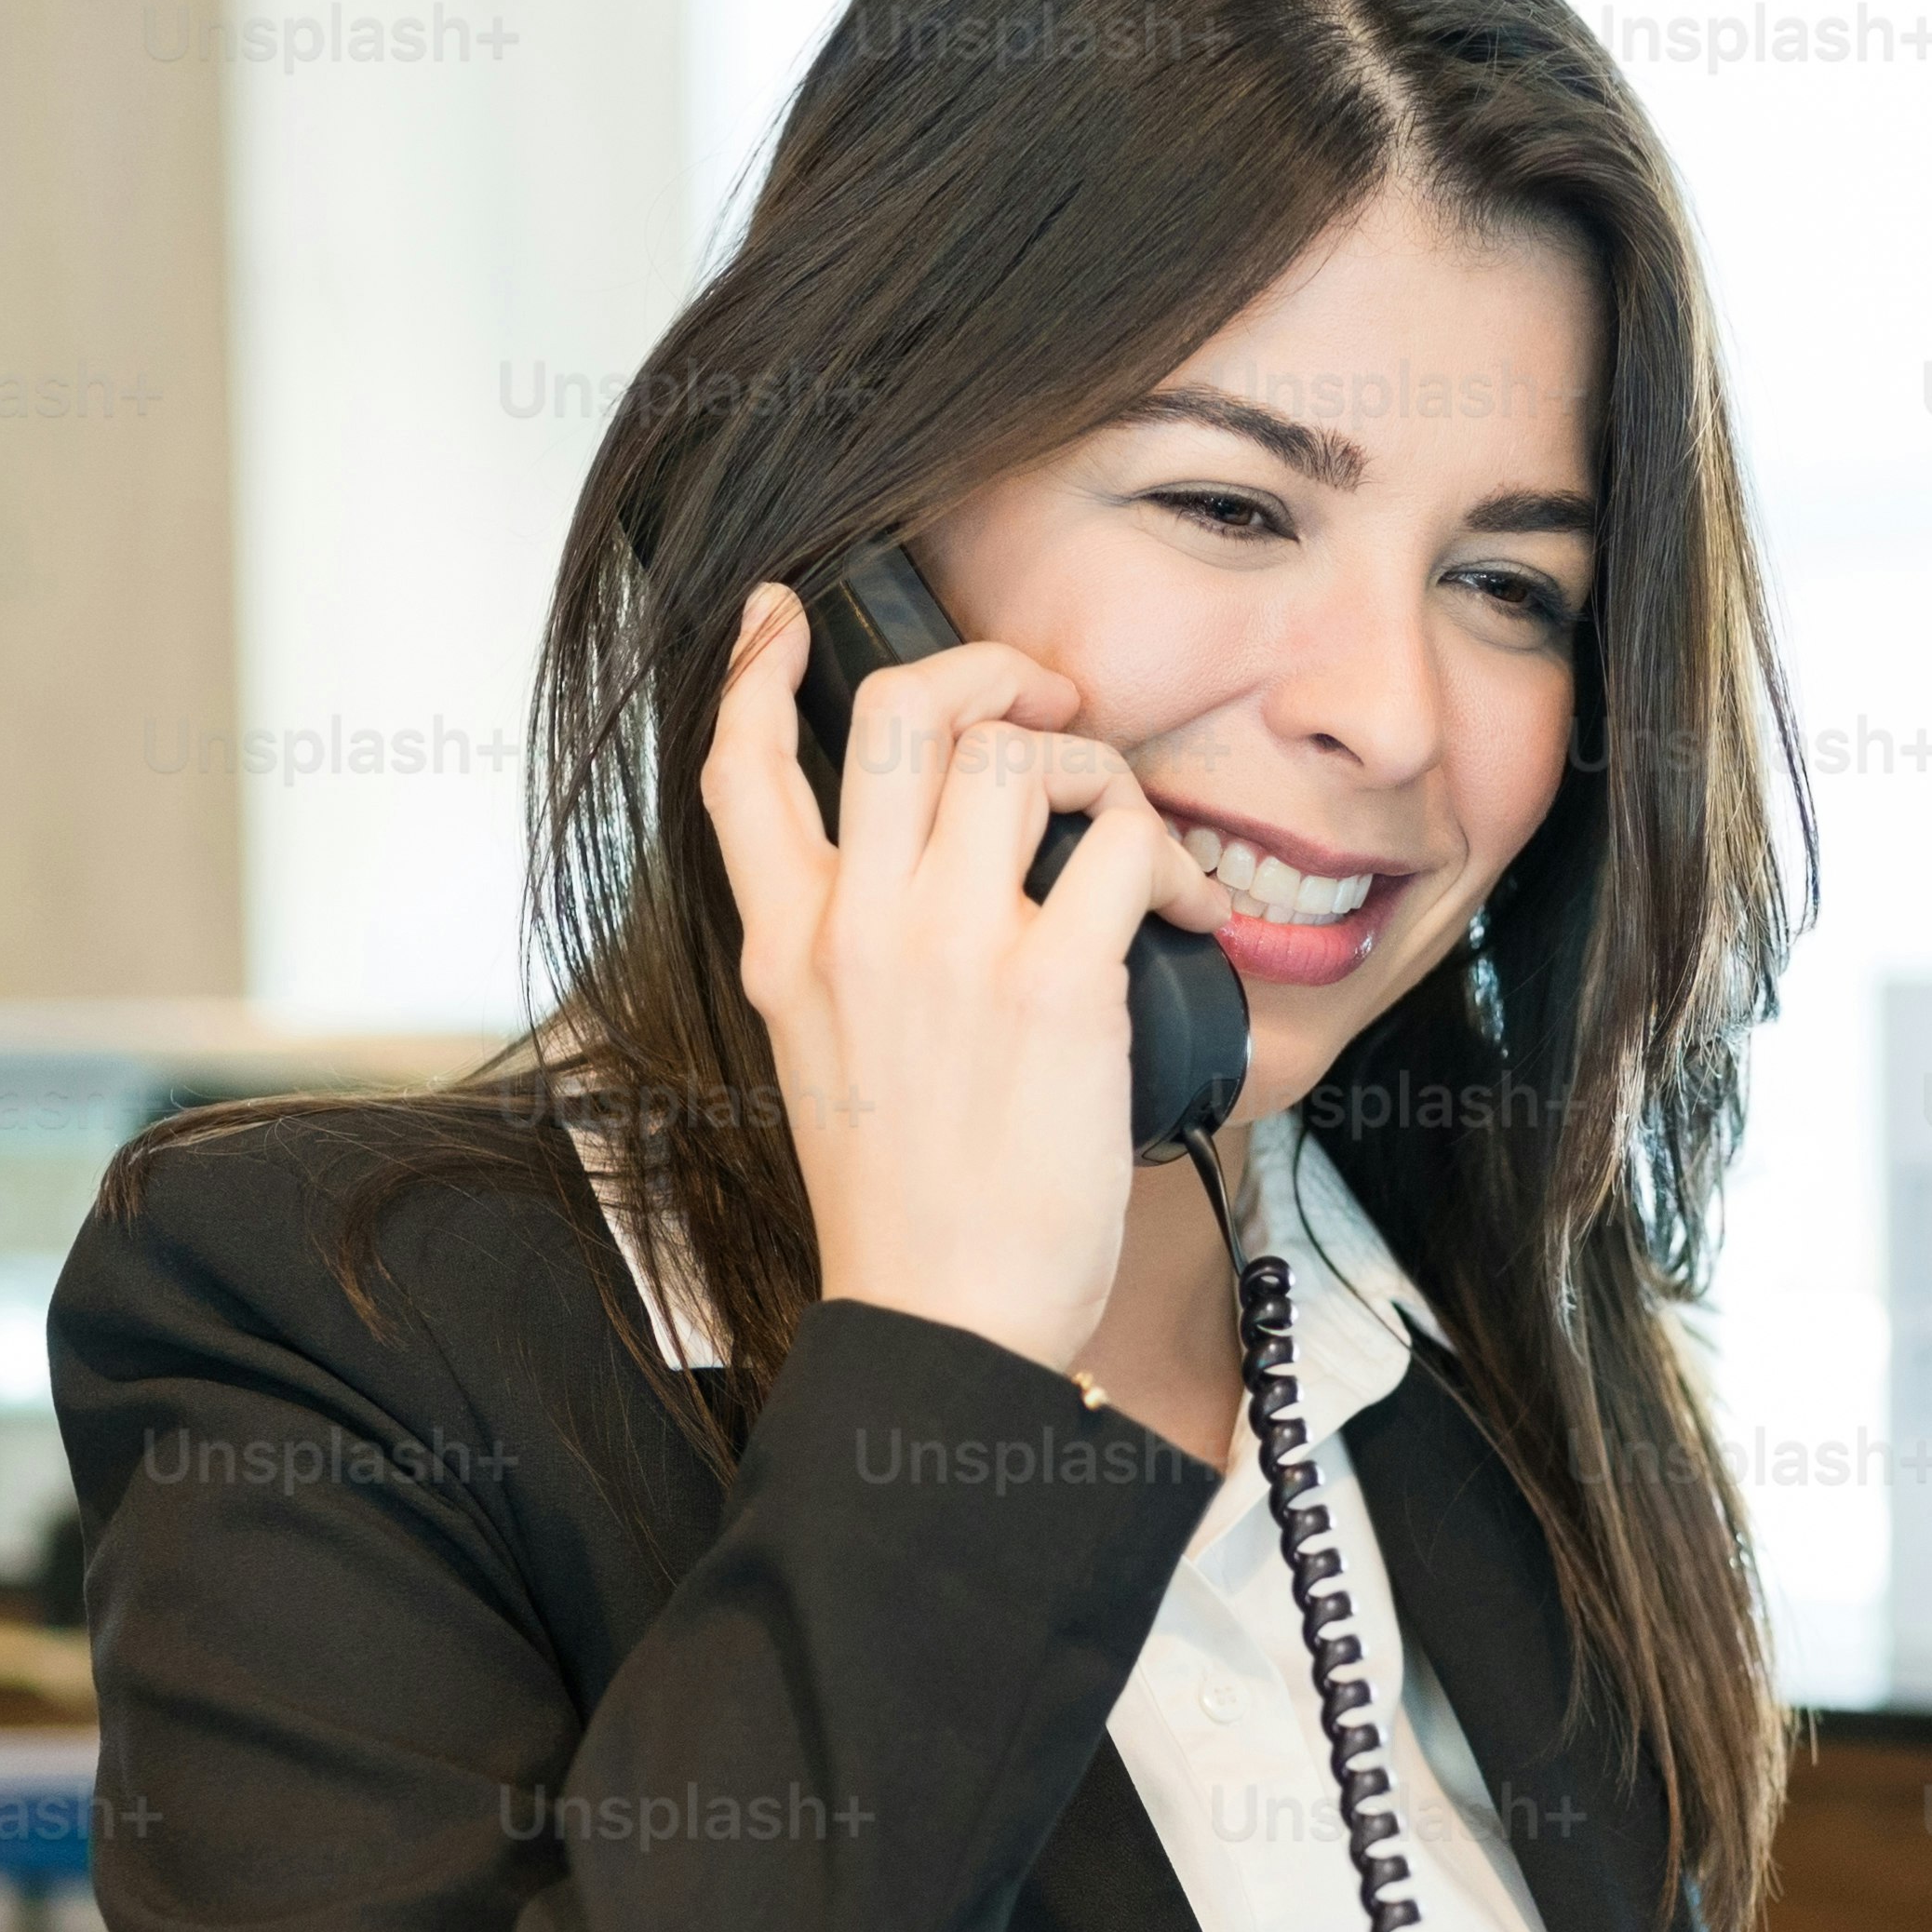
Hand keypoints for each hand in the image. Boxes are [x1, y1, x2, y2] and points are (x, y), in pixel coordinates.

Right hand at [688, 577, 1188, 1373]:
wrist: (943, 1317)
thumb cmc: (910, 1210)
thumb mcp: (826, 1061)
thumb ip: (844, 959)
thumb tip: (914, 877)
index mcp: (788, 947)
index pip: (737, 770)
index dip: (754, 669)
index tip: (781, 614)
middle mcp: (856, 927)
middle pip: (897, 713)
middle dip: (986, 666)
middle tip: (1046, 697)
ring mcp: (952, 948)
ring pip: (1014, 752)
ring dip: (1092, 765)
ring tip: (1128, 826)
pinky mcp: (1055, 986)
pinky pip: (1123, 845)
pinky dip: (1173, 857)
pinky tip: (1194, 910)